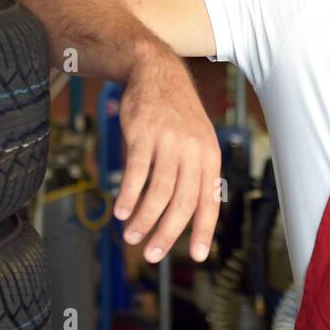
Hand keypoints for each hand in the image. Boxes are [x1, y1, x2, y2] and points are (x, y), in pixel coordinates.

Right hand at [112, 45, 221, 263]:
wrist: (157, 73)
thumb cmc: (176, 116)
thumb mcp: (196, 141)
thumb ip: (193, 174)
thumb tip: (185, 216)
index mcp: (209, 157)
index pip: (209, 201)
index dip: (204, 231)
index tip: (199, 256)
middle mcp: (193, 151)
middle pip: (181, 203)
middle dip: (166, 234)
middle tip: (151, 254)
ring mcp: (168, 142)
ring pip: (158, 192)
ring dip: (142, 219)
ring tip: (131, 236)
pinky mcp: (144, 134)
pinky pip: (136, 172)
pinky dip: (127, 195)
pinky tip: (120, 210)